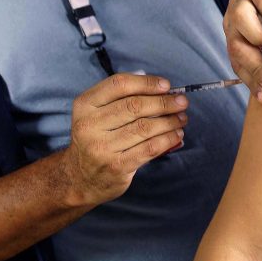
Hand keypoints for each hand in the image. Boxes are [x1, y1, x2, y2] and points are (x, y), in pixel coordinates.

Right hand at [61, 73, 187, 208]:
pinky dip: (167, 139)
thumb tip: (160, 89)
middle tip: (181, 102)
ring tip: (181, 118)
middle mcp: (90, 124)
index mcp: (85, 105)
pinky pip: (149, 148)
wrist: (79, 178)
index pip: (119, 84)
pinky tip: (176, 134)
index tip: (166, 85)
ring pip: (145, 127)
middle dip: (164, 102)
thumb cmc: (96, 138)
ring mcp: (101, 147)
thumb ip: (121, 98)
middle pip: (134, 106)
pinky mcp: (116, 166)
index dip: (146, 82)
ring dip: (169, 121)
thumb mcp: (96, 113)